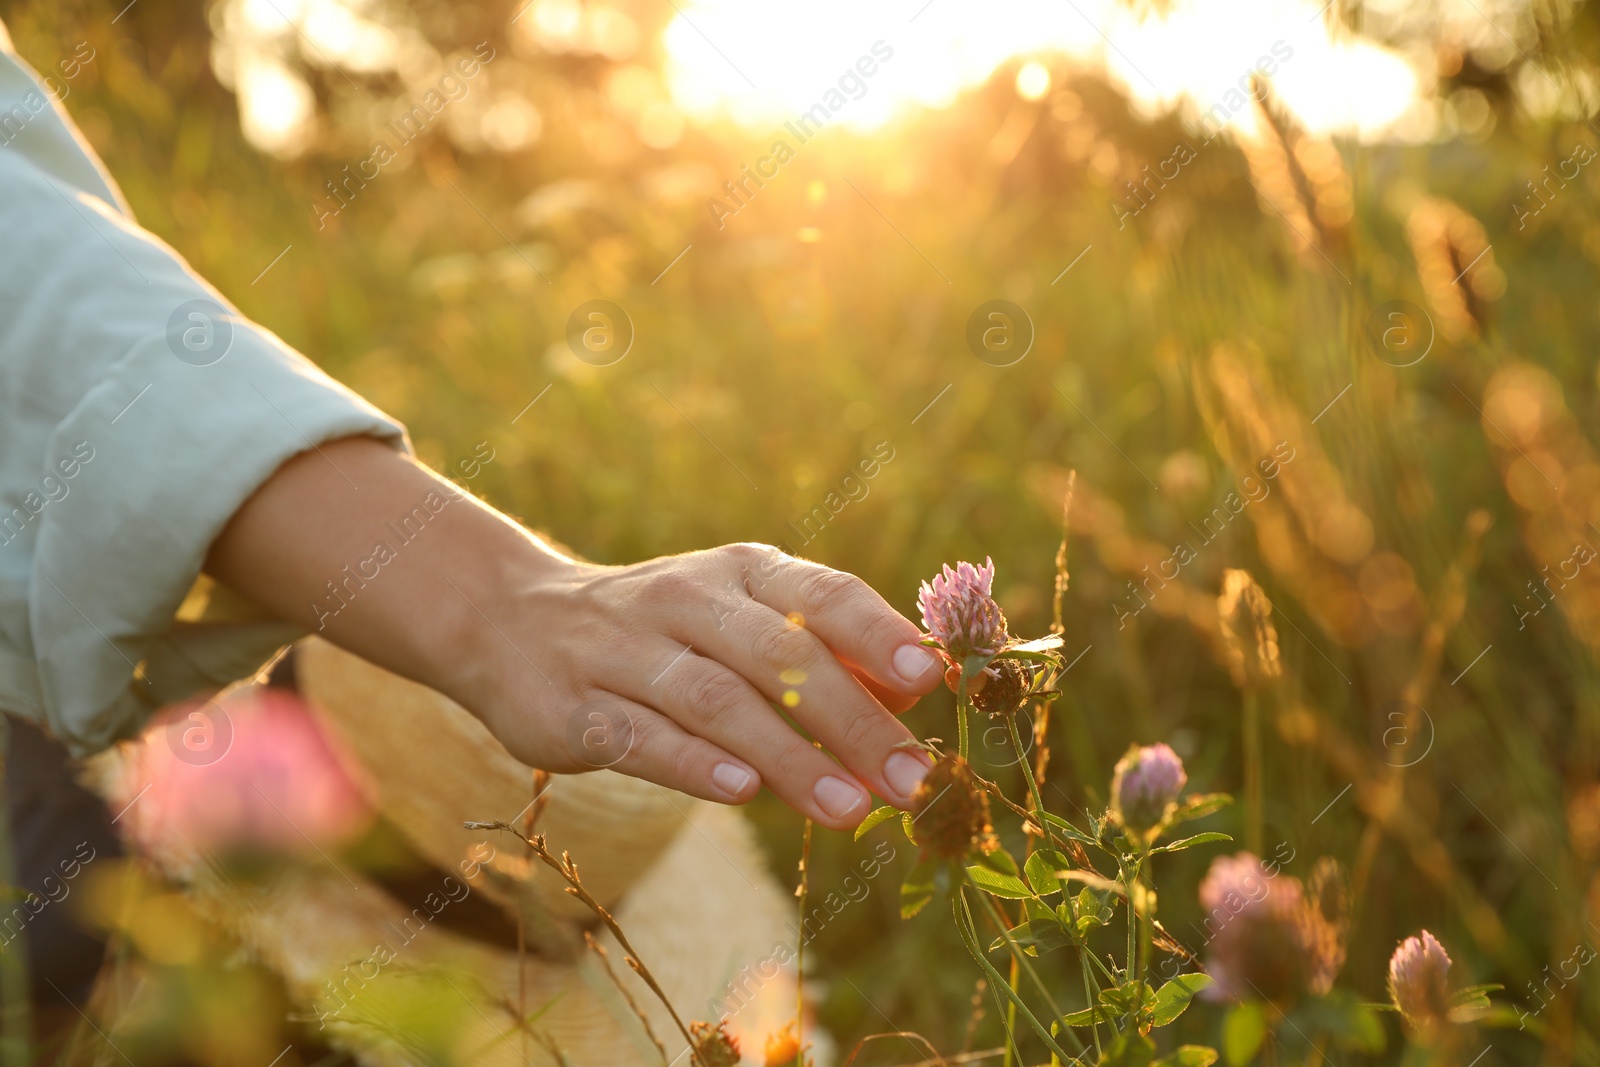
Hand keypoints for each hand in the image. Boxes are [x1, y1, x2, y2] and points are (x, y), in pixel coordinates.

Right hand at [206, 439, 941, 829]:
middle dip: (853, 721)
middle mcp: (684, 600)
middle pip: (780, 655)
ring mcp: (622, 649)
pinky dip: (691, 762)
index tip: (935, 682)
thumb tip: (914, 693)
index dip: (880, 635)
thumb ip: (820, 649)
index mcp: (739, 573)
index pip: (822, 594)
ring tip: (849, 810)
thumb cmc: (661, 630)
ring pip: (715, 699)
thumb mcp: (739, 616)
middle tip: (912, 782)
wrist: (511, 617)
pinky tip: (740, 793)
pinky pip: (638, 733)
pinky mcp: (569, 702)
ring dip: (788, 756)